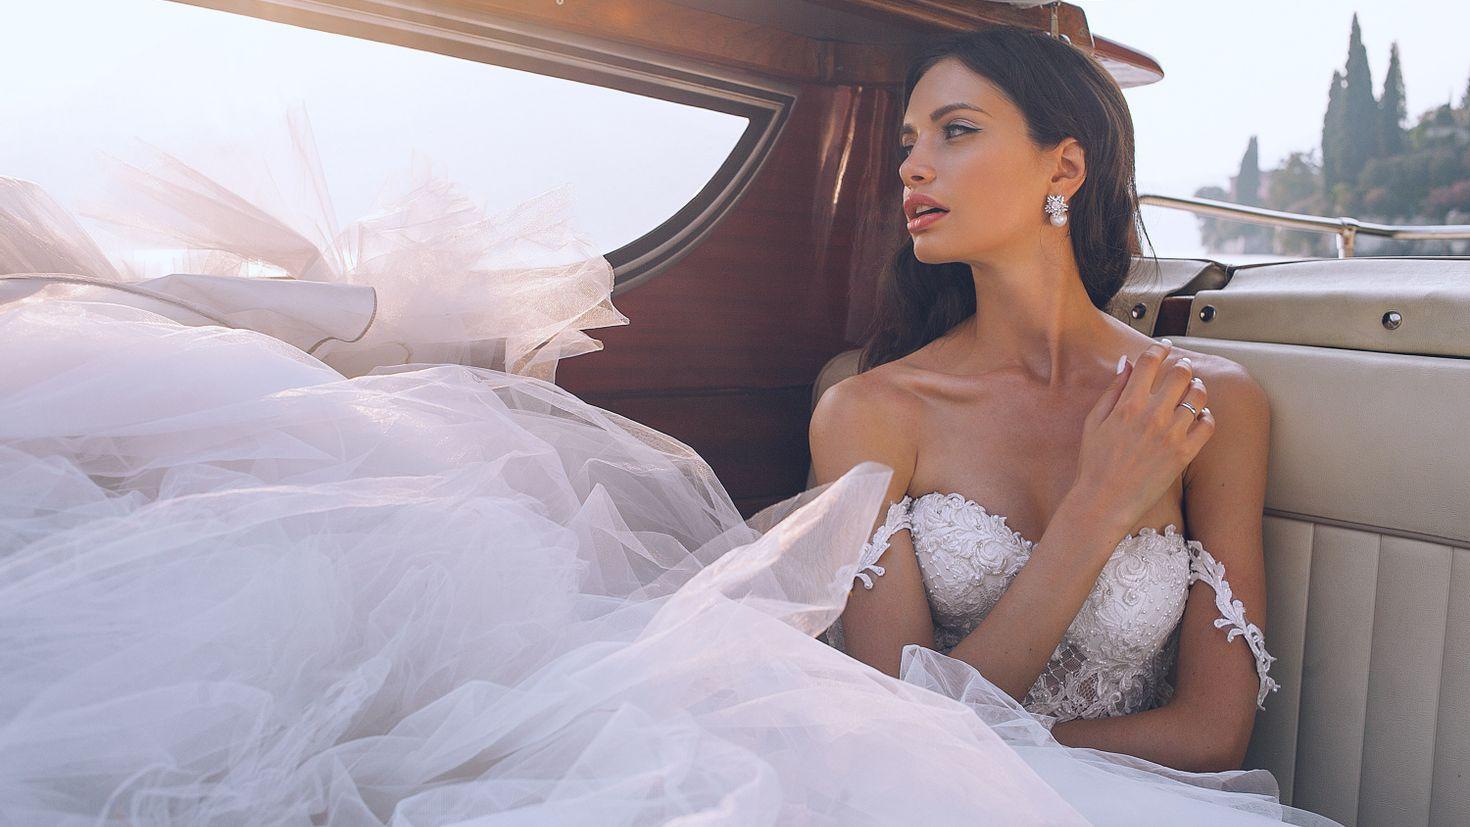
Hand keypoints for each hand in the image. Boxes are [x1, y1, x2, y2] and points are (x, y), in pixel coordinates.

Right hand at [1072, 340, 1214, 532]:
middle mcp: (1152, 416)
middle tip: (1183, 368)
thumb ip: (1112, 390)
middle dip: (1183, 367)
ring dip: (1197, 388)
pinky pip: (1208, 425)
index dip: (1159, 349)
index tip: (1165, 347)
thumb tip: (1125, 363)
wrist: (1104, 501)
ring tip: (1193, 390)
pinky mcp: (1184, 454)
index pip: (1150, 363)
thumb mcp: (1094, 421)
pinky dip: (1207, 416)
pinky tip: (1199, 417)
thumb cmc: (1094, 463)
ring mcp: (1171, 435)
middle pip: (1180, 374)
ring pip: (1198, 396)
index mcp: (1127, 405)